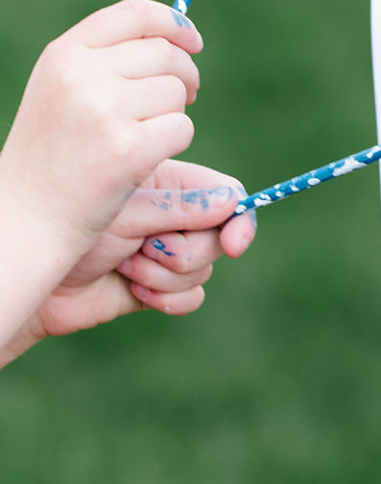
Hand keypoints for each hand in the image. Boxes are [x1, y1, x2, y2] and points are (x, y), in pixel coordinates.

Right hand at [0, 0, 202, 264]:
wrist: (25, 217)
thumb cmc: (51, 154)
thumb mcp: (60, 90)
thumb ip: (106, 57)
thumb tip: (176, 38)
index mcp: (64, 54)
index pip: (136, 14)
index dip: (173, 24)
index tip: (193, 42)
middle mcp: (82, 75)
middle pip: (165, 54)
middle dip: (185, 75)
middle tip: (184, 99)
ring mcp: (104, 111)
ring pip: (176, 92)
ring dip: (173, 113)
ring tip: (142, 136)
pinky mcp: (128, 149)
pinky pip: (182, 128)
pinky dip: (174, 142)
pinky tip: (145, 158)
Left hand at [0, 161, 257, 365]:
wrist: (38, 279)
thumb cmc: (70, 228)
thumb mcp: (130, 211)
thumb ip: (182, 206)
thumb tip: (232, 203)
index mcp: (171, 185)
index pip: (226, 195)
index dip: (238, 219)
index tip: (233, 244)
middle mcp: (174, 217)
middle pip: (218, 236)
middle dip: (185, 251)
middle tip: (145, 248)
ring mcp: (169, 254)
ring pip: (204, 270)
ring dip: (165, 275)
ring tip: (126, 266)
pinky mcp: (161, 289)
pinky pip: (192, 298)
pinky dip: (166, 299)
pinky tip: (133, 289)